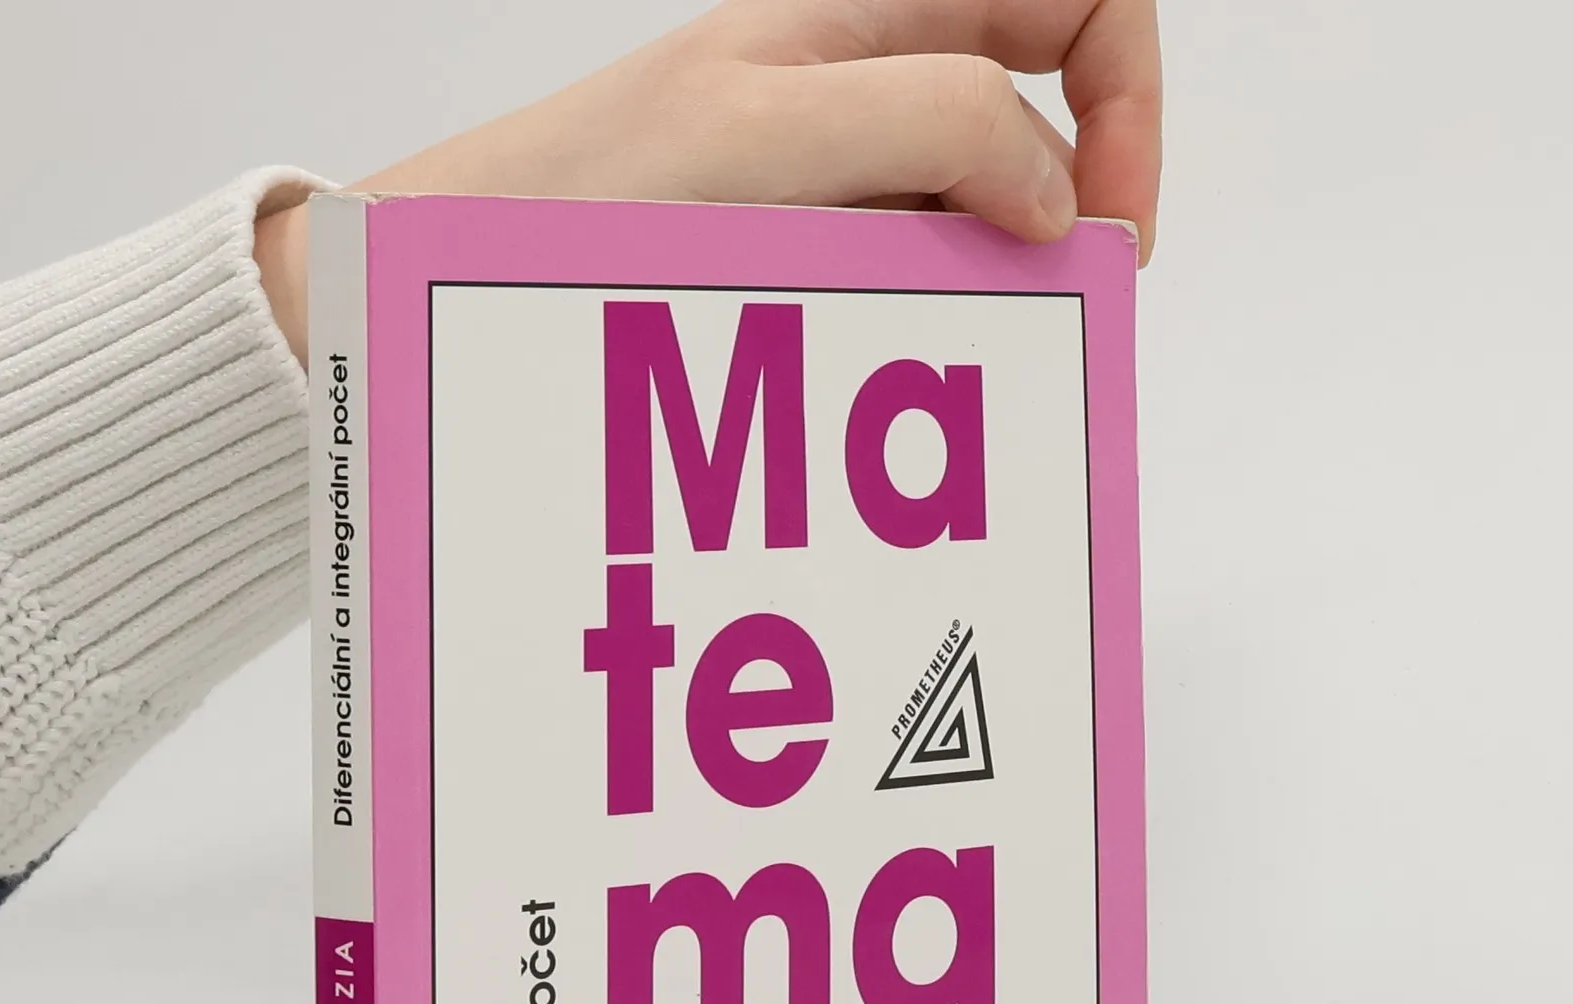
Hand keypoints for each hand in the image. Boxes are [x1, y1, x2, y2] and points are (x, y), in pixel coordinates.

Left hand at [257, 0, 1161, 360]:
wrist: (446, 278)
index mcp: (869, 13)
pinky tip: (884, 397)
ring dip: (987, 302)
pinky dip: (919, 344)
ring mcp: (830, 188)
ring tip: (949, 381)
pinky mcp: (793, 272)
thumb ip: (933, 126)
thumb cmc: (579, 194)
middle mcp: (862, 90)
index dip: (1125, 97)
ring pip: (970, 228)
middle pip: (1037, 124)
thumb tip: (1057, 196)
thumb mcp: (767, 131)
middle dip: (1065, 220)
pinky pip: (898, 297)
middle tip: (1047, 320)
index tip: (1107, 226)